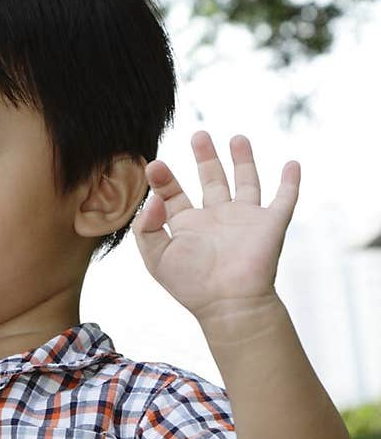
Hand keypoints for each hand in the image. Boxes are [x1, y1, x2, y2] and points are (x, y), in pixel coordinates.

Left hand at [133, 132, 300, 327]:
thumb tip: (154, 200)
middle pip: (211, 180)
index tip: (154, 165)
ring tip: (237, 137)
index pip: (174, 194)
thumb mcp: (156, 258)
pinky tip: (292, 164)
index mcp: (188, 225)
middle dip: (205, 157)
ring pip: (246, 182)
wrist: (230, 304)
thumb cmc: (192, 285)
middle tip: (199, 135)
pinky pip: (284, 199)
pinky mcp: (270, 224)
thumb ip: (147, 228)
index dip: (163, 179)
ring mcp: (244, 220)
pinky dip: (290, 182)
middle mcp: (216, 219)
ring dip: (243, 160)